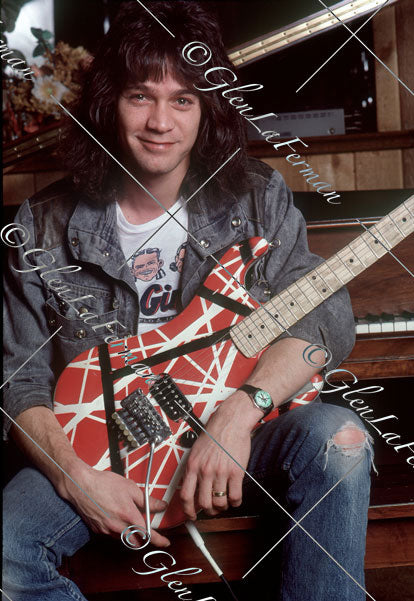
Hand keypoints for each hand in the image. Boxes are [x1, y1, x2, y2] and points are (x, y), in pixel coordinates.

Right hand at [60, 462, 170, 547]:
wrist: (80, 485)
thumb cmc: (104, 483)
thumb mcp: (130, 488)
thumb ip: (148, 500)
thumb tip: (161, 506)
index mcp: (128, 515)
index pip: (147, 534)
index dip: (158, 540)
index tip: (165, 542)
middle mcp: (117, 526)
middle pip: (135, 542)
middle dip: (143, 538)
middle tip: (146, 529)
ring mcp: (106, 529)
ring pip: (123, 538)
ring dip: (129, 533)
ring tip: (127, 516)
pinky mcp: (97, 530)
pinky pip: (111, 534)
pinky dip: (117, 529)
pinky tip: (115, 516)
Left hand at [180, 400, 251, 519]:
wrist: (231, 421)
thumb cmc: (215, 433)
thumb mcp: (196, 450)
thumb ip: (194, 468)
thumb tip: (192, 486)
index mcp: (193, 465)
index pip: (185, 495)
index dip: (188, 510)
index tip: (191, 515)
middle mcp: (205, 470)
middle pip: (203, 503)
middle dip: (208, 511)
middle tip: (212, 509)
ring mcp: (221, 472)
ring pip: (219, 502)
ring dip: (222, 507)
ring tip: (224, 503)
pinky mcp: (236, 472)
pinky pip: (235, 496)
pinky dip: (235, 502)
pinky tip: (235, 498)